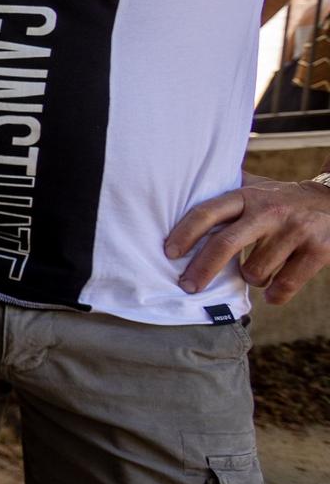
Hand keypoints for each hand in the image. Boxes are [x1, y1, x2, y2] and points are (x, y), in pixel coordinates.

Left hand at [165, 175, 329, 304]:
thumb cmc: (281, 198)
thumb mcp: (254, 187)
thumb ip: (224, 191)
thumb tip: (177, 193)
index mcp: (247, 197)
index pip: (208, 212)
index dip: (184, 233)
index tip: (169, 252)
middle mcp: (269, 212)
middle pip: (225, 244)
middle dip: (201, 270)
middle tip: (187, 286)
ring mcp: (294, 231)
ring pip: (254, 272)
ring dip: (251, 278)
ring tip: (257, 269)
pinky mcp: (317, 250)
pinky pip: (284, 285)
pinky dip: (275, 295)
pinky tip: (272, 294)